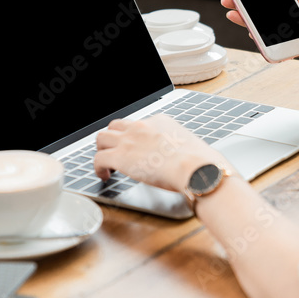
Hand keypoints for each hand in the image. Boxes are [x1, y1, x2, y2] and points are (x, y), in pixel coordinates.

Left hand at [93, 115, 226, 192]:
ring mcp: (129, 140)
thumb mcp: (191, 146)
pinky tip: (104, 176)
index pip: (139, 124)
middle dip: (113, 139)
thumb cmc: (200, 162)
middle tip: (116, 152)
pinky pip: (98, 158)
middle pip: (115, 126)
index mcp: (159, 121)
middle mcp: (141, 126)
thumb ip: (182, 149)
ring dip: (102, 150)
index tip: (137, 148)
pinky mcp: (120, 157)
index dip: (134, 137)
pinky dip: (98, 168)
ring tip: (106, 164)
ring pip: (101, 137)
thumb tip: (188, 159)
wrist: (196, 169)